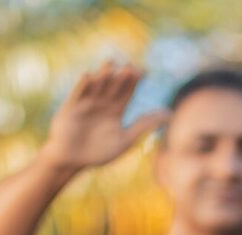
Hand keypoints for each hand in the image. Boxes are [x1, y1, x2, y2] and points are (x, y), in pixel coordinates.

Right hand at [41, 63, 169, 172]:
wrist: (72, 162)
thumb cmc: (98, 153)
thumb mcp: (125, 140)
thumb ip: (144, 125)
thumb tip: (171, 114)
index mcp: (116, 110)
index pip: (128, 91)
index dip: (135, 81)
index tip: (144, 71)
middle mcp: (102, 102)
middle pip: (113, 85)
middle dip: (120, 76)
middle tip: (130, 67)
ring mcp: (86, 103)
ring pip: (97, 85)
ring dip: (103, 75)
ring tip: (111, 64)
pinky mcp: (70, 107)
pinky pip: (77, 94)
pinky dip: (83, 85)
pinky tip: (88, 75)